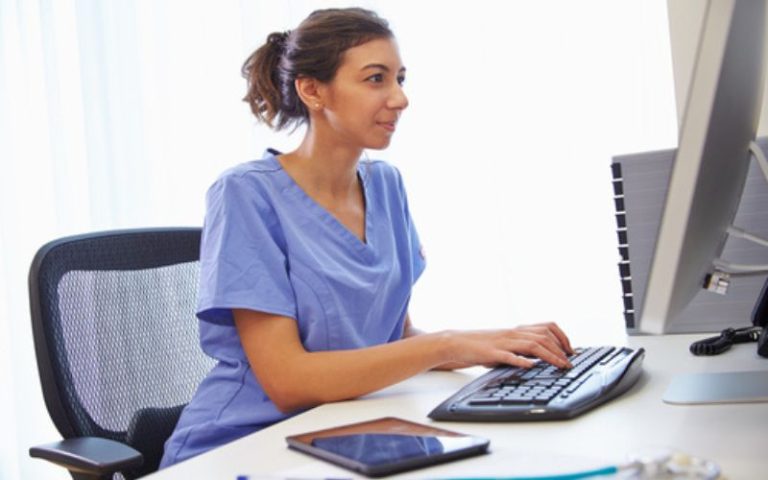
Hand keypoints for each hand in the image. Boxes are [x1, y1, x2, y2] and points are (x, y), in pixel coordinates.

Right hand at [440, 322, 573, 369]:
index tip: (571, 351)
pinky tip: (531, 366)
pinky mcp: (491, 353)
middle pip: (544, 336)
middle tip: (570, 363)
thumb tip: (540, 358)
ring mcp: (503, 342)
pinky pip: (509, 355)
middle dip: (561, 349)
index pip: (547, 327)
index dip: (562, 337)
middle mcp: (513, 333)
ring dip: (550, 355)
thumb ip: (521, 347)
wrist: (456, 343)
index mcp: (516, 330)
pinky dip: (522, 360)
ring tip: (560, 365)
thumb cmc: (481, 345)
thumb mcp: (505, 344)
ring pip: (532, 344)